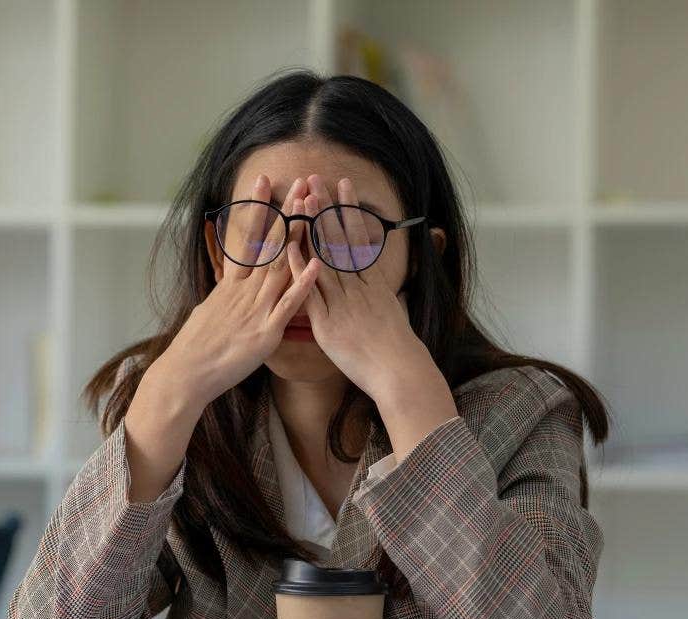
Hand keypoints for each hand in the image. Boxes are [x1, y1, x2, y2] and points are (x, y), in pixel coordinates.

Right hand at [154, 174, 320, 408]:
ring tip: (313, 208)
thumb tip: (228, 284)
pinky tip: (316, 264)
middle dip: (286, 211)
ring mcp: (256, 309)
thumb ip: (225, 295)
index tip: (264, 181)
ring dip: (299, 236)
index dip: (256, 208)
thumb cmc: (196, 348)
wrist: (186, 374)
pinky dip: (303, 284)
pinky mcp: (265, 332)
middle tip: (299, 182)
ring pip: (281, 265)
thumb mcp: (209, 311)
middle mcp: (244, 291)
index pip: (246, 237)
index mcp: (231, 285)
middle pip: (269, 244)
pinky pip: (288, 305)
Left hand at [294, 174, 457, 449]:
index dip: (348, 211)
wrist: (398, 372)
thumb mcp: (392, 312)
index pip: (357, 238)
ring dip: (312, 227)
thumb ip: (379, 294)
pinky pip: (310, 291)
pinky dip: (300, 269)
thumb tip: (376, 282)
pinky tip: (288, 248)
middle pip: (339, 239)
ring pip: (324, 257)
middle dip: (327, 208)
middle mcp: (357, 286)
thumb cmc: (396, 349)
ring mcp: (341, 302)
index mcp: (372, 282)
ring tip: (302, 199)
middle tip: (316, 178)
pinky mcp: (327, 322)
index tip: (341, 186)